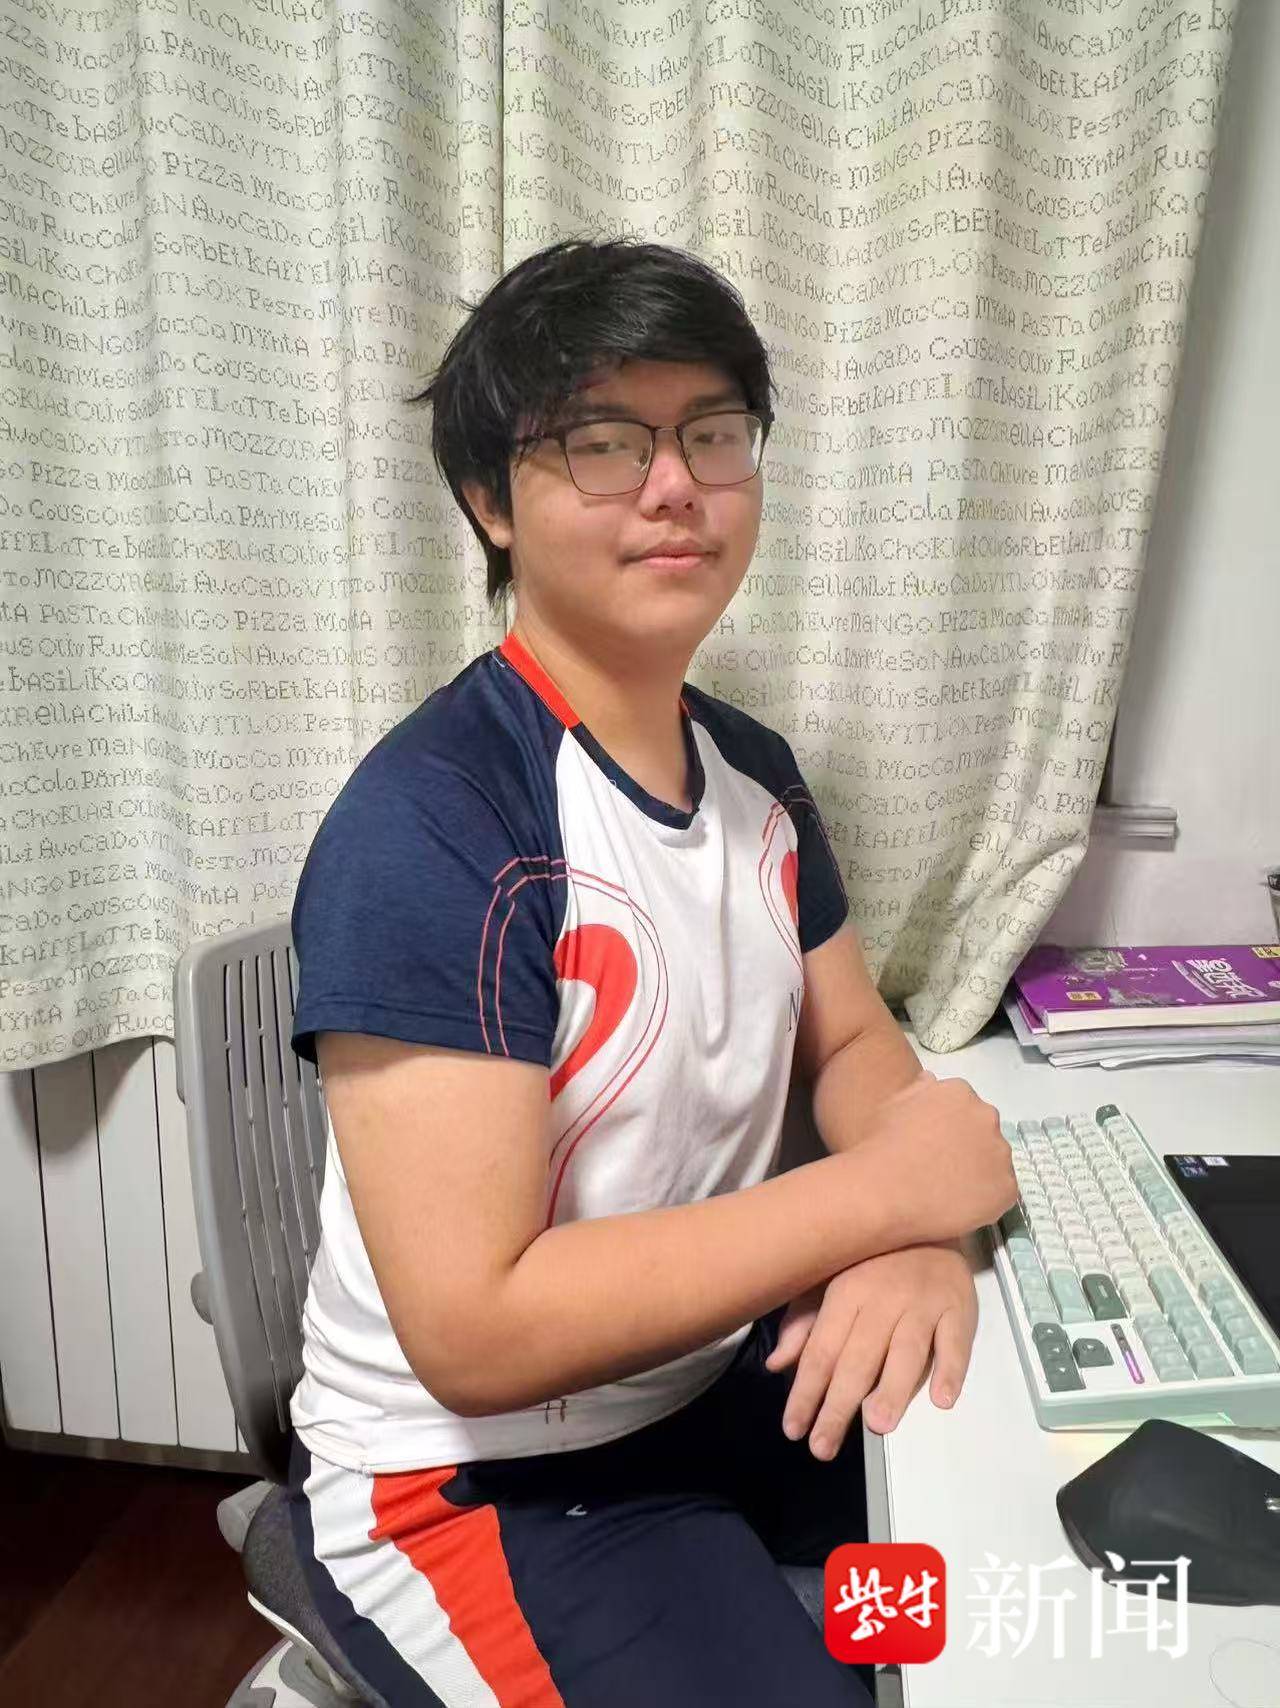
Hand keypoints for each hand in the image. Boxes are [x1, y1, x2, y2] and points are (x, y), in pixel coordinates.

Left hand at [765, 1243, 977, 1458]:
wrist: (928, 1219)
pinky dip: (951, 1370)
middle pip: (858, 1359)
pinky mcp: (959, 1308)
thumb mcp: (829, 1281)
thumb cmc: (872, 1260)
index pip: (821, 1351)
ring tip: (877, 1424)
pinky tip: (942, 1399)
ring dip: (893, 1389)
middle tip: (823, 1446)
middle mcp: (882, 1299)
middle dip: (838, 1405)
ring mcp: (923, 1303)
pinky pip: (956, 1342)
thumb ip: (804, 1324)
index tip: (793, 1430)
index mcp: (846, 1292)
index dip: (805, 1392)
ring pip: (907, 1352)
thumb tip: (775, 1364)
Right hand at [856, 1071, 1017, 1247]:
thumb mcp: (893, 1104)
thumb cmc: (881, 1145)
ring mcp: (1000, 1152)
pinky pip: (999, 1193)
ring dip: (978, 1172)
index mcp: (959, 1092)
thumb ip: (920, 1089)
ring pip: (994, 1162)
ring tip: (948, 1190)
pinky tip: (958, 1205)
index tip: (935, 1144)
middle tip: (942, 1167)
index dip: (951, 1130)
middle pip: (984, 1133)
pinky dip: (984, 1200)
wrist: (884, 1190)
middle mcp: (986, 1116)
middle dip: (968, 1147)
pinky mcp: (1006, 1187)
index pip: (965, 1109)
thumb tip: (932, 1080)